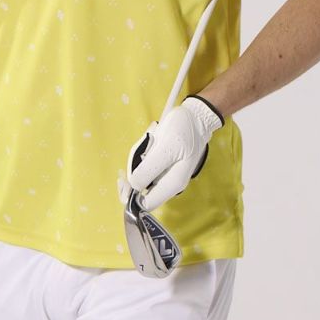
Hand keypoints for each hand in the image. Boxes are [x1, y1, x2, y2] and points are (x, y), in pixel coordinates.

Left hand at [118, 96, 223, 210]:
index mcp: (172, 185)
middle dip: (134, 169)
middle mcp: (169, 183)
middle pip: (141, 188)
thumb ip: (149, 170)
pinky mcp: (164, 162)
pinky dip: (144, 152)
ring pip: (143, 174)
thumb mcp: (166, 148)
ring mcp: (166, 173)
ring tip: (149, 139)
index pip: (146, 204)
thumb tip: (133, 187)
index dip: (131, 195)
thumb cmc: (183, 130)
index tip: (123, 178)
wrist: (196, 115)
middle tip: (139, 150)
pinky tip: (152, 139)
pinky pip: (147, 163)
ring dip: (139, 157)